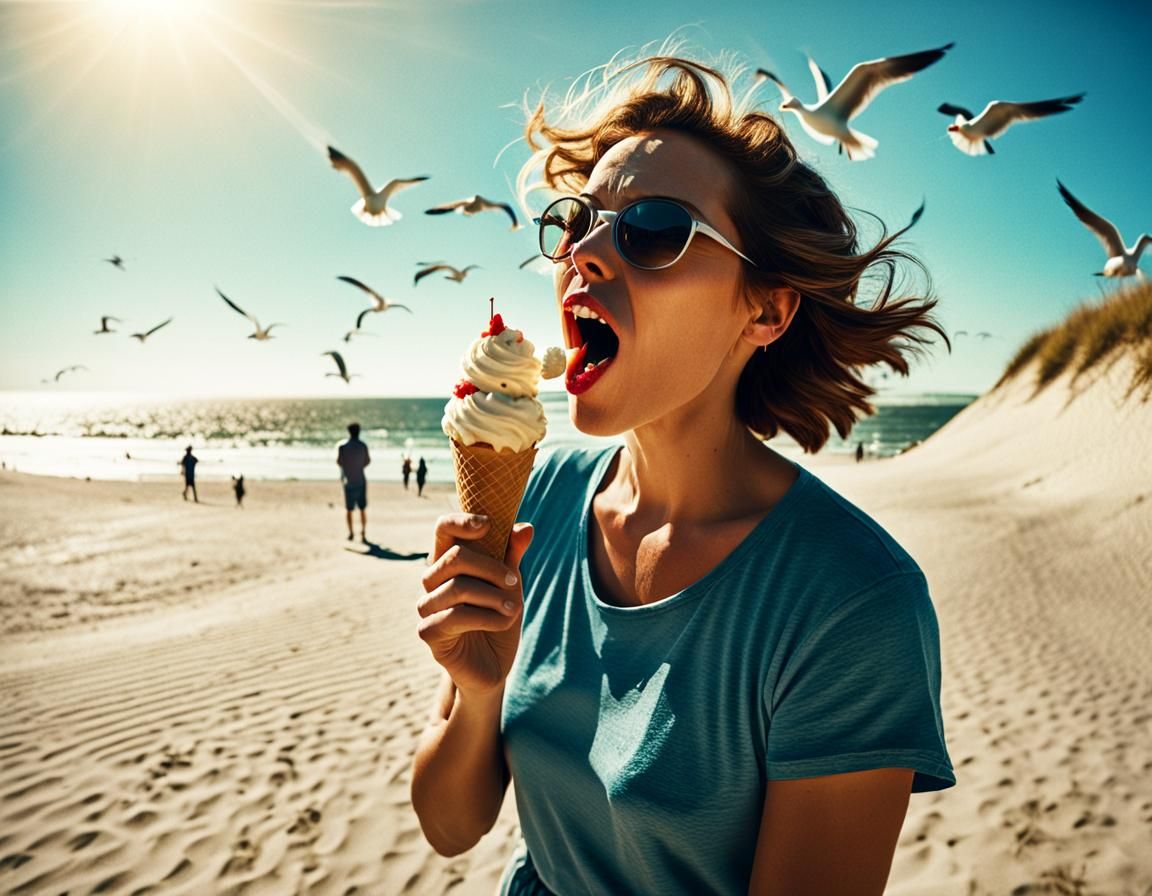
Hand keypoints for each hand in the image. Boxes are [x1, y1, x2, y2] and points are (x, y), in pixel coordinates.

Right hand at [418, 514, 533, 696]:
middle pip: (455, 556)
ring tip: (514, 608)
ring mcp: (427, 607)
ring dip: (494, 597)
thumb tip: (526, 527)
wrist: (494, 664)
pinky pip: (455, 617)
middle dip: (492, 568)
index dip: (461, 520)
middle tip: (515, 583)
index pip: (443, 529)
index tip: (487, 525)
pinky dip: (487, 618)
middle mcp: (433, 581)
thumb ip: (513, 556)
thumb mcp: (511, 585)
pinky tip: (503, 623)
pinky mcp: (429, 633)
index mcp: (450, 562)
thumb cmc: (498, 618)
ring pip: (458, 587)